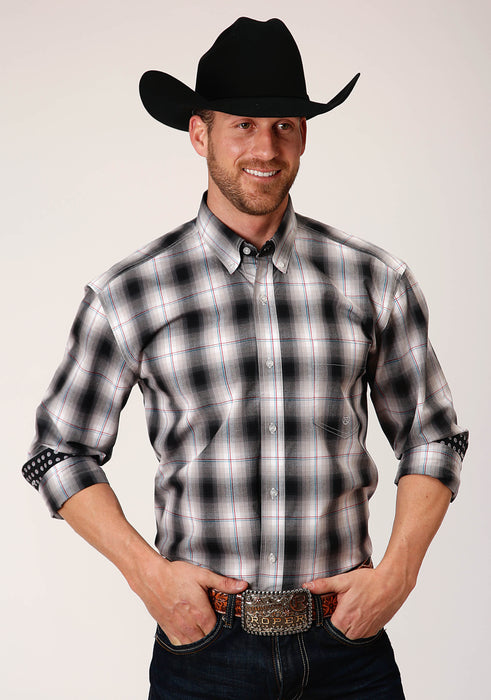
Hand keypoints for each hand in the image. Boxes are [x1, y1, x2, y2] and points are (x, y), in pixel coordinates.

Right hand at [129, 554, 247, 644]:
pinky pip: (179, 644)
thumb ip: (223, 583)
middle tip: (212, 623)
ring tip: (202, 630)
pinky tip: (189, 634)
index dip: (221, 626)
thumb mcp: (202, 575)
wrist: (151, 576)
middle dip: (211, 634)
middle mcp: (189, 624)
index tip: (222, 619)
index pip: (217, 630)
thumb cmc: (175, 574)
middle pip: (206, 639)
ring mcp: (177, 628)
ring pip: (193, 644)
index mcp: (200, 612)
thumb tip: (243, 586)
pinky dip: (185, 642)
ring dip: (199, 640)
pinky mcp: (167, 628)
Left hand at [303, 566, 410, 639]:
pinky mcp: (374, 630)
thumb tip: (307, 586)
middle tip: (342, 605)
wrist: (392, 584)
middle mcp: (355, 629)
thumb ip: (324, 585)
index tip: (329, 608)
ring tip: (353, 606)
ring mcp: (366, 631)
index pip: (327, 627)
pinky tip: (361, 611)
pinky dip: (359, 624)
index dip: (327, 616)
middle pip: (338, 631)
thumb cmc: (369, 582)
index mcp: (344, 618)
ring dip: (348, 623)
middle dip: (338, 620)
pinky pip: (361, 633)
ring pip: (350, 634)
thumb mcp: (343, 580)